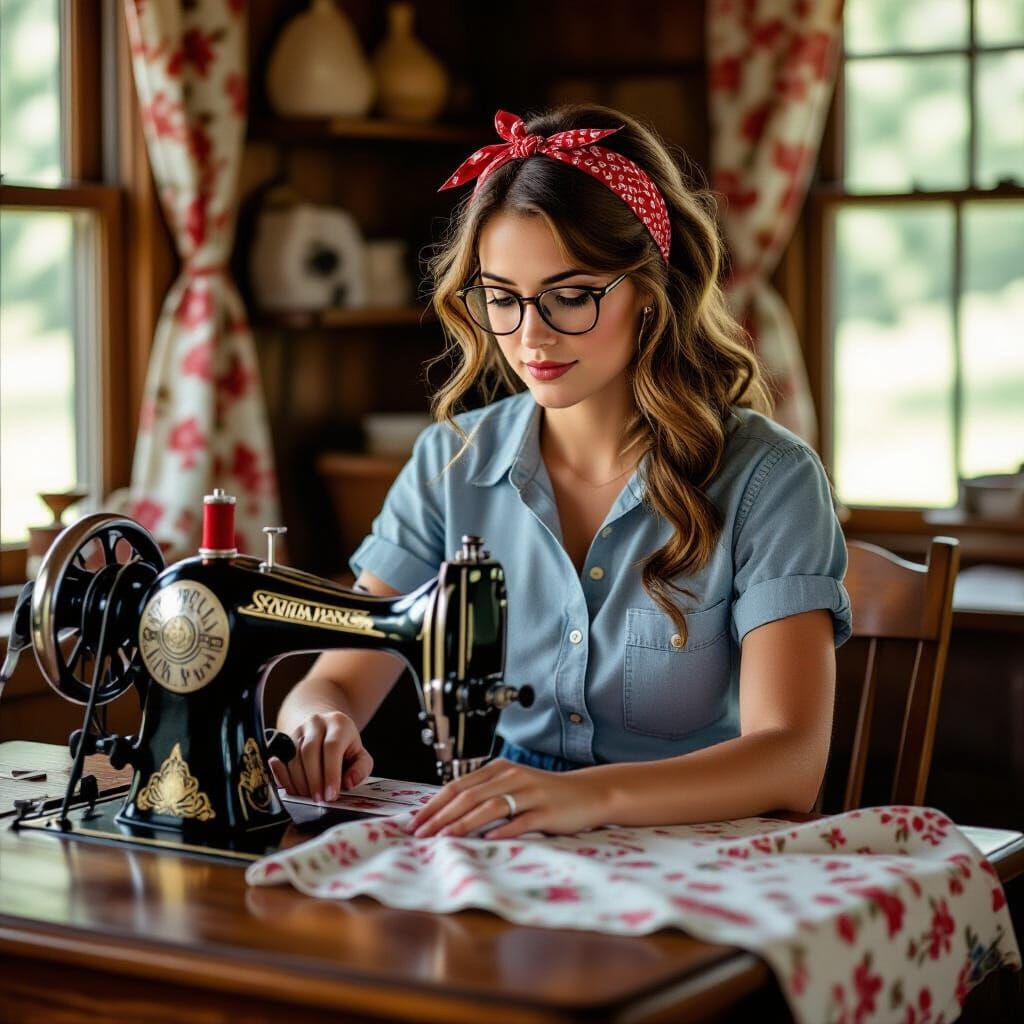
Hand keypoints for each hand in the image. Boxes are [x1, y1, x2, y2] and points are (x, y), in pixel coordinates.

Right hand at [269, 711, 372, 802]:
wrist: (325, 730)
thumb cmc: (345, 747)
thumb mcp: (360, 756)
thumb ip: (361, 769)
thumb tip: (349, 782)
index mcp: (339, 724)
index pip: (332, 746)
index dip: (330, 773)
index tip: (331, 795)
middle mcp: (316, 723)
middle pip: (309, 751)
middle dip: (313, 780)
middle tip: (319, 799)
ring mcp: (298, 730)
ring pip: (293, 756)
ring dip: (299, 782)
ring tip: (309, 797)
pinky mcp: (284, 740)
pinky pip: (280, 760)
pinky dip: (285, 778)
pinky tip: (293, 790)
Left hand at [407, 759, 608, 839]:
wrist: (588, 793)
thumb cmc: (545, 794)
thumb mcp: (513, 786)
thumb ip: (485, 794)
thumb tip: (447, 813)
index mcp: (499, 769)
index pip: (458, 786)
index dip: (434, 804)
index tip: (415, 822)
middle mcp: (512, 777)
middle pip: (469, 796)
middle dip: (440, 816)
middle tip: (420, 834)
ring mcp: (530, 794)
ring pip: (490, 807)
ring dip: (463, 824)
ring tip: (443, 839)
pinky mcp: (546, 812)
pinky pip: (520, 821)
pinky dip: (502, 831)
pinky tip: (486, 840)